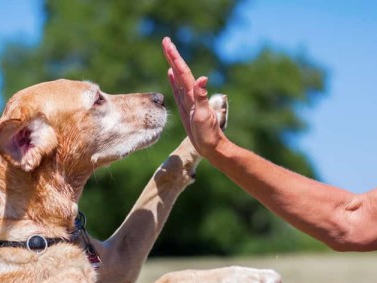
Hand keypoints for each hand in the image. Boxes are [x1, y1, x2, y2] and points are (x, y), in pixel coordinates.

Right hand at [162, 37, 226, 157]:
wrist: (211, 147)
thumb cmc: (208, 135)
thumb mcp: (204, 116)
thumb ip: (202, 98)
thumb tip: (203, 78)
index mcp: (193, 95)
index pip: (183, 72)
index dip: (175, 57)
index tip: (168, 43)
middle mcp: (191, 95)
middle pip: (180, 70)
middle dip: (172, 55)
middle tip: (165, 40)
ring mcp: (188, 101)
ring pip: (178, 78)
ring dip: (172, 64)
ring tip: (167, 52)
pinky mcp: (186, 108)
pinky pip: (177, 90)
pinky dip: (174, 80)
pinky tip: (170, 74)